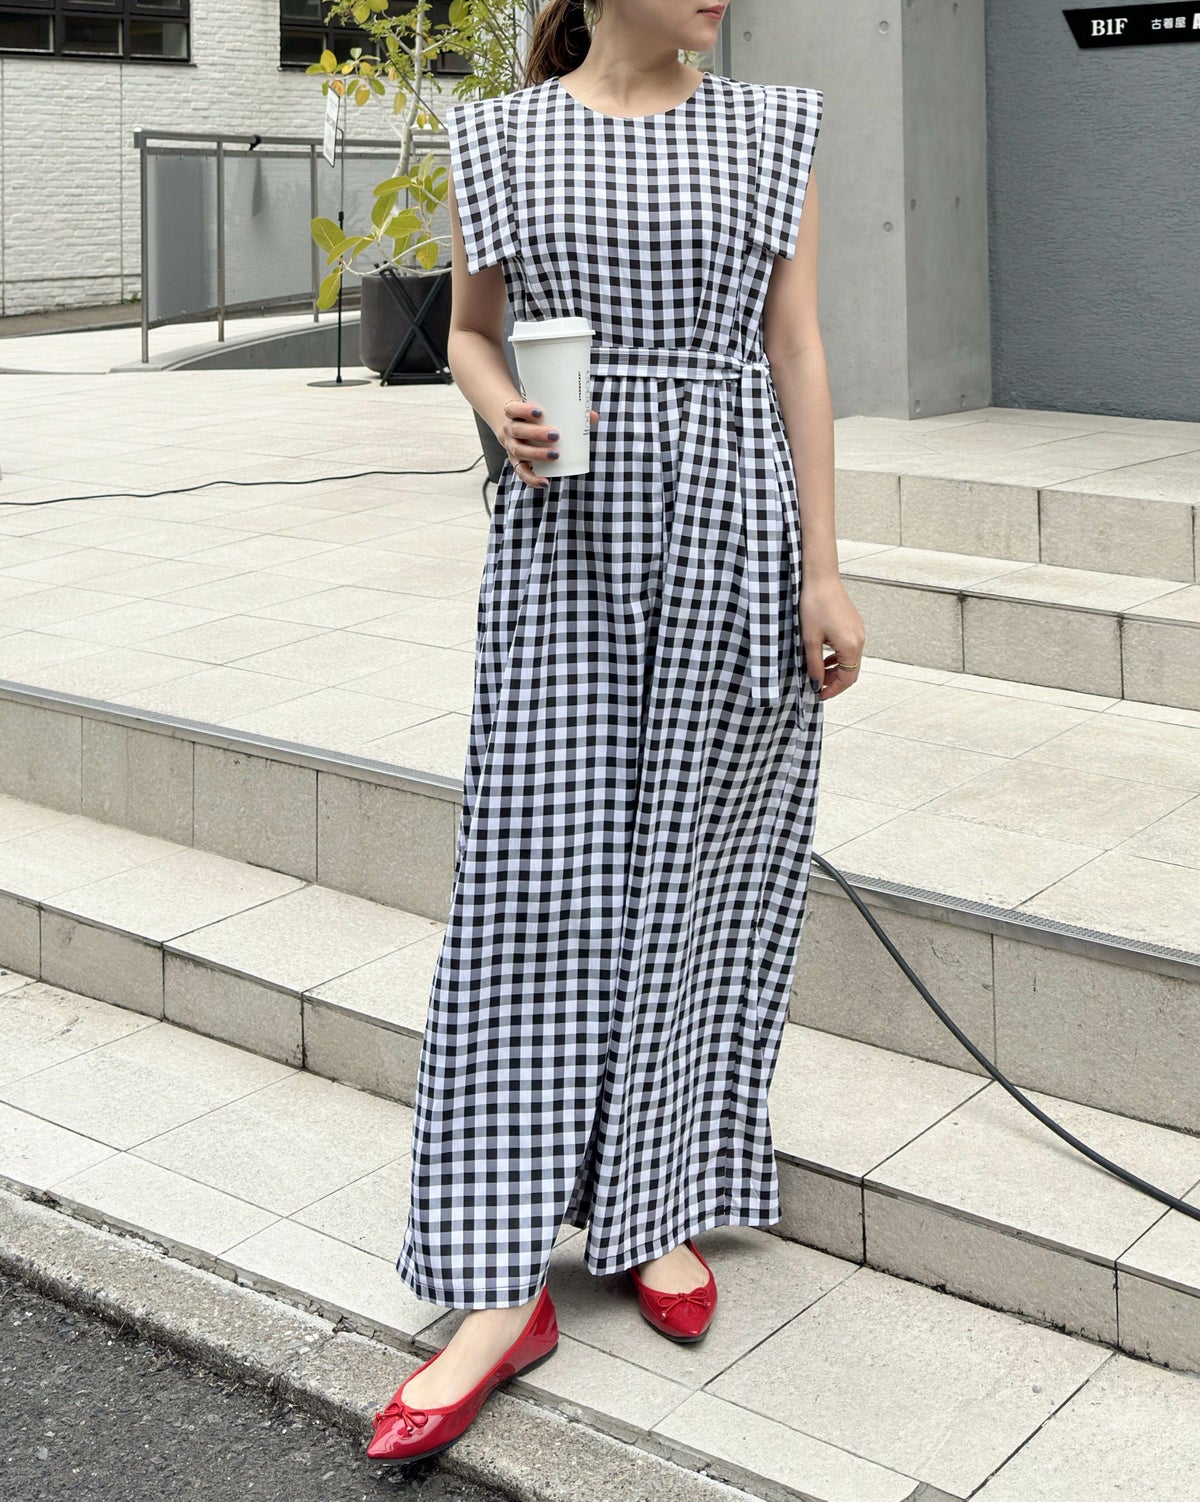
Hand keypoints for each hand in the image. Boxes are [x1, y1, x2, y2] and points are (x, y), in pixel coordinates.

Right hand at [497, 399, 599, 489]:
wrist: (516, 429)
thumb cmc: (536, 419)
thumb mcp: (545, 412)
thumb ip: (568, 412)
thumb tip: (594, 417)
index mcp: (514, 414)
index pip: (512, 409)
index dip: (523, 410)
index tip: (539, 412)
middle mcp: (510, 430)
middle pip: (518, 430)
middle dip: (535, 433)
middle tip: (555, 435)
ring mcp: (512, 446)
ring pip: (520, 451)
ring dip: (536, 454)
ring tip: (555, 455)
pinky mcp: (517, 462)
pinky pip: (522, 472)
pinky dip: (532, 479)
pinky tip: (545, 482)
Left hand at [799, 575, 865, 700]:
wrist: (821, 578)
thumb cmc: (815, 604)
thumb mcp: (810, 639)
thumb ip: (814, 665)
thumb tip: (816, 682)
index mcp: (851, 645)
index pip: (847, 678)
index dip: (833, 690)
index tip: (819, 695)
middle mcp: (860, 639)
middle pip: (851, 670)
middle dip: (834, 681)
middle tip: (816, 685)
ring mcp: (859, 631)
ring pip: (850, 659)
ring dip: (835, 669)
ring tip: (817, 671)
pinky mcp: (854, 624)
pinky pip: (849, 647)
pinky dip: (838, 656)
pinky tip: (824, 656)